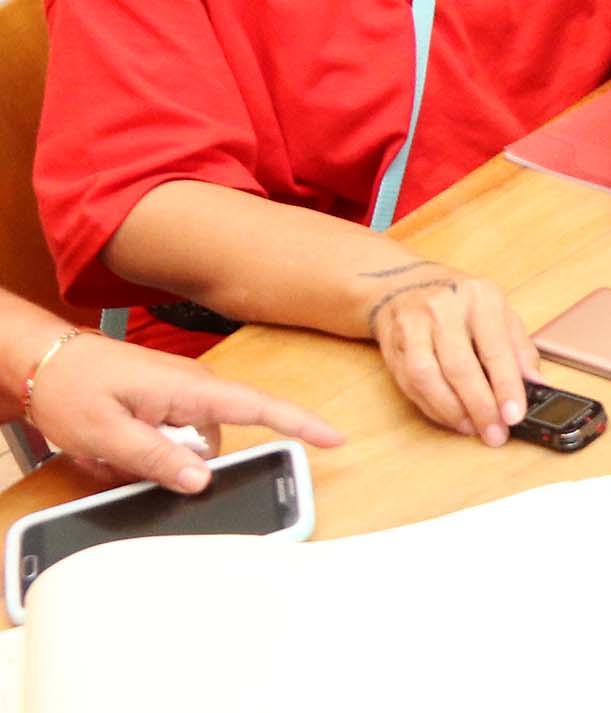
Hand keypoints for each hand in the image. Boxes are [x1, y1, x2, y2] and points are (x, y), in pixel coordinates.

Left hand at [22, 333, 340, 492]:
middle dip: (178, 466)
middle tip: (123, 460)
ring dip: (155, 460)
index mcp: (191, 390)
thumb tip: (201, 481)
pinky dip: (146, 451)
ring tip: (109, 449)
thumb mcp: (106, 433)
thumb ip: (157, 459)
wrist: (43, 361)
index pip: (260, 407)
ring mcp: (182, 396)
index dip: (302, 424)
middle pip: (215, 446)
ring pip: (190, 449)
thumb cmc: (72, 386)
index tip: (336, 439)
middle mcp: (195, 390)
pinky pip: (173, 441)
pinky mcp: (168, 403)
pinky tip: (114, 445)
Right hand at [365, 264, 538, 446]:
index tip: (514, 415)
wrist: (404, 287)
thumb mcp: (500, 313)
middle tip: (494, 432)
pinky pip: (410, 384)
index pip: (495, 347)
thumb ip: (520, 348)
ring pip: (428, 377)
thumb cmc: (463, 304)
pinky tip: (450, 418)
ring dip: (452, 411)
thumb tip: (536, 384)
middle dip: (479, 406)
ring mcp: (413, 327)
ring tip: (472, 428)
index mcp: (480, 297)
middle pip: (459, 366)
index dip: (506, 385)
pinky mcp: (393, 347)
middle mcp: (444, 308)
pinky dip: (432, 407)